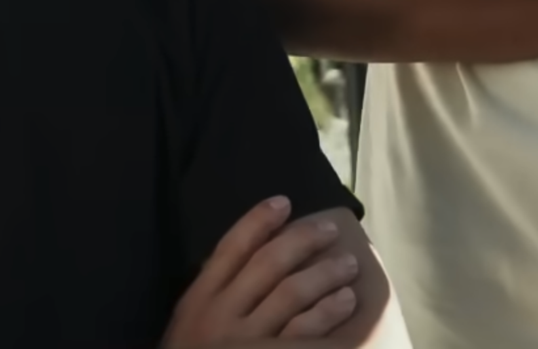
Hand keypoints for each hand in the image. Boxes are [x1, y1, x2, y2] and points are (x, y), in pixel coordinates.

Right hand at [165, 198, 363, 348]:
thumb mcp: (189, 324)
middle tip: (330, 230)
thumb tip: (249, 258)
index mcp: (198, 300)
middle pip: (267, 265)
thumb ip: (213, 295)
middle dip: (302, 241)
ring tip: (348, 264)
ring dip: (324, 275)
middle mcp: (221, 315)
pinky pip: (303, 333)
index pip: (230, 249)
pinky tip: (346, 301)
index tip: (284, 202)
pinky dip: (327, 313)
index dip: (257, 222)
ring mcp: (248, 341)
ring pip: (291, 294)